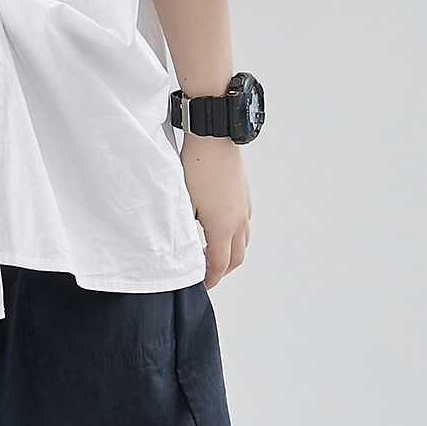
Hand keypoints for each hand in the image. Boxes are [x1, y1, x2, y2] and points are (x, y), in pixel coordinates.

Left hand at [180, 137, 251, 287]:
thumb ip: (184, 230)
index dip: (210, 280)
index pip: (220, 266)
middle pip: (235, 259)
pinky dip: (234, 236)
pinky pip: (244, 225)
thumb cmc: (196, 167)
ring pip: (243, 242)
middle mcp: (239, 220)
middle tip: (204, 274)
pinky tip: (218, 229)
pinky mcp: (245, 197)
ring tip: (210, 253)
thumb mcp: (183, 203)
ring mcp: (244, 208)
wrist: (214, 139)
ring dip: (229, 253)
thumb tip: (181, 248)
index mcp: (223, 226)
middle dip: (221, 271)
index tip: (201, 286)